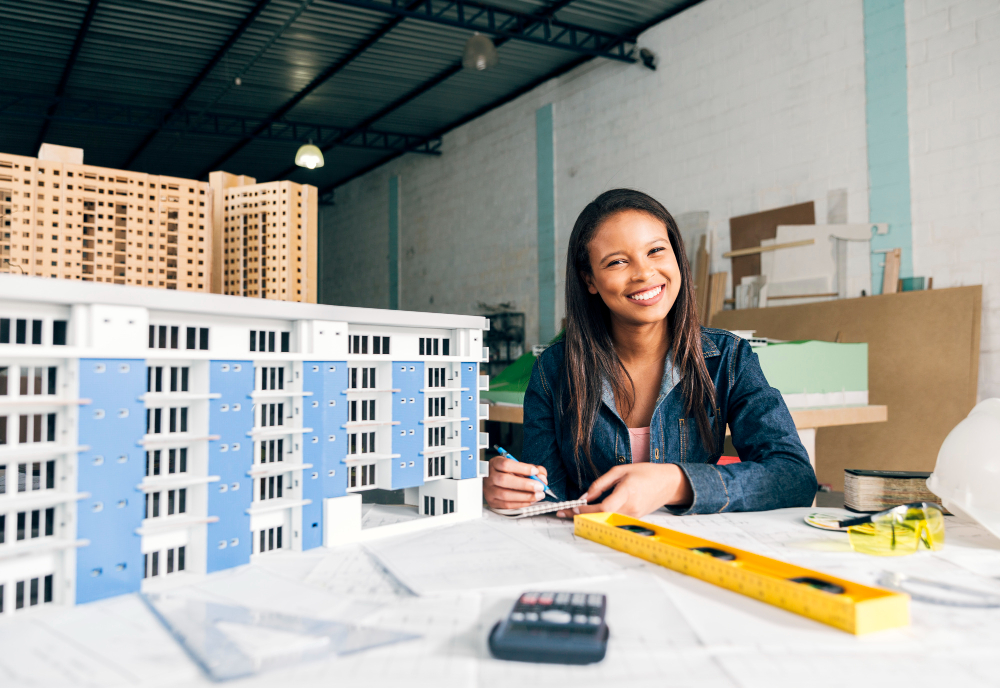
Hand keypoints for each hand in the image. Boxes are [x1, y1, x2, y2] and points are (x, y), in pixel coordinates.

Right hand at [483, 456, 548, 509]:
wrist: (494, 481)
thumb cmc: (508, 472)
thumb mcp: (519, 466)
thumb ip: (533, 469)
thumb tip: (542, 478)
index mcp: (495, 463)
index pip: (506, 464)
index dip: (522, 468)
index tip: (535, 471)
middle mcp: (490, 476)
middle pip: (504, 480)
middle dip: (525, 484)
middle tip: (539, 486)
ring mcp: (489, 490)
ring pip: (505, 495)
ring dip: (525, 496)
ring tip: (538, 495)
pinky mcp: (492, 502)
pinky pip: (507, 505)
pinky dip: (521, 503)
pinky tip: (531, 500)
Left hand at [556, 463, 691, 517]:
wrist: (668, 483)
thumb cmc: (645, 472)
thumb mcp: (620, 470)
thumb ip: (601, 483)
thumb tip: (585, 496)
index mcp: (627, 492)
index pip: (604, 507)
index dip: (587, 509)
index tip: (573, 506)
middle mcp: (630, 507)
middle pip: (601, 517)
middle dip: (580, 516)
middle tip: (562, 513)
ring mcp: (633, 516)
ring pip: (605, 520)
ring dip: (587, 518)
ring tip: (570, 513)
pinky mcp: (634, 519)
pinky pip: (612, 520)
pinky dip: (598, 517)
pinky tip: (587, 513)